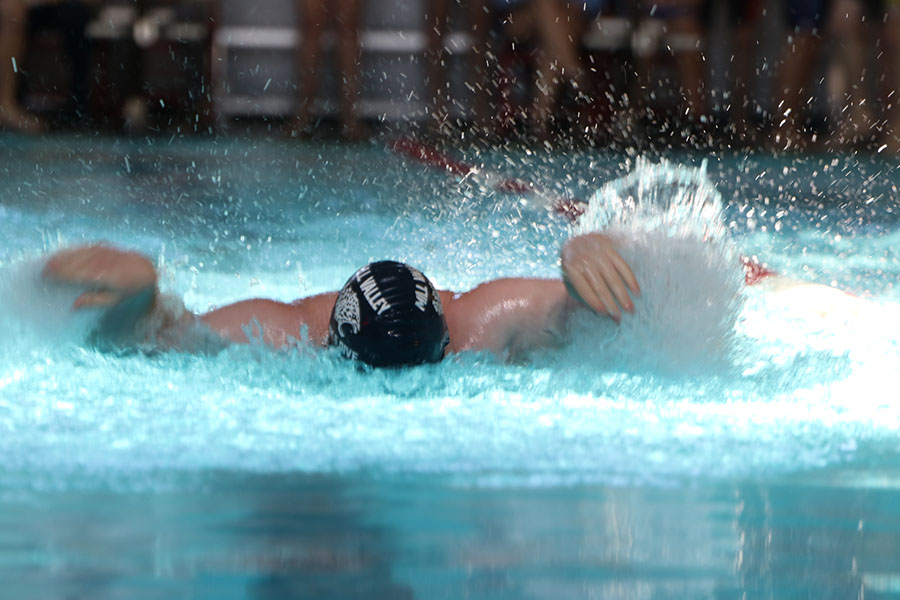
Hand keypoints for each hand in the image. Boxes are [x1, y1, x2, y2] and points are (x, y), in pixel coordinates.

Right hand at [42, 244, 157, 309]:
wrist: (146, 270)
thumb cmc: (130, 289)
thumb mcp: (116, 300)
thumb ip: (95, 301)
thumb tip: (74, 305)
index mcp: (106, 276)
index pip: (78, 274)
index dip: (61, 274)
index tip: (47, 276)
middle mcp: (105, 261)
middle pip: (76, 262)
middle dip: (59, 265)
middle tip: (43, 270)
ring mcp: (105, 251)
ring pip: (79, 253)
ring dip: (64, 256)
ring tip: (49, 262)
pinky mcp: (105, 245)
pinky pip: (85, 247)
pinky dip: (73, 250)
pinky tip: (64, 254)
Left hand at [561, 233, 639, 321]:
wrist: (577, 240)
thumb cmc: (573, 265)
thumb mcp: (569, 277)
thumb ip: (579, 292)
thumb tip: (596, 312)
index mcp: (572, 269)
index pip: (585, 290)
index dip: (595, 303)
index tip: (605, 314)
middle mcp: (585, 261)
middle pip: (600, 287)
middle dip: (611, 304)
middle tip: (619, 317)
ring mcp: (598, 254)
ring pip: (613, 278)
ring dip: (623, 295)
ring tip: (630, 308)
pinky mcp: (609, 248)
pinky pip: (622, 266)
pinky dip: (630, 279)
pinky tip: (636, 291)